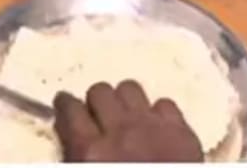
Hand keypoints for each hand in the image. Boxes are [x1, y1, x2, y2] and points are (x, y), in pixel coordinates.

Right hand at [53, 81, 202, 162]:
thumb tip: (72, 144)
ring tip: (126, 117)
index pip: (69, 109)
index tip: (65, 106)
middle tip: (97, 117)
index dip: (64, 104)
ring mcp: (154, 128)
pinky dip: (157, 113)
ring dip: (124, 101)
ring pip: (131, 88)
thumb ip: (76, 158)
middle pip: (100, 91)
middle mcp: (120, 133)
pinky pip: (164, 103)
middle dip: (95, 102)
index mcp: (90, 152)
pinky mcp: (182, 132)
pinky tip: (155, 128)